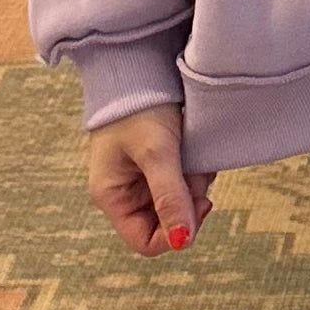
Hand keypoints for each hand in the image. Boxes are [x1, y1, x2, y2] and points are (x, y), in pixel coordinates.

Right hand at [86, 103, 214, 254]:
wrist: (138, 66)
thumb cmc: (138, 107)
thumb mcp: (157, 152)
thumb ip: (170, 196)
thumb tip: (183, 242)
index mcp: (112, 196)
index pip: (144, 242)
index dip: (174, 235)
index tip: (197, 206)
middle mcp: (125, 193)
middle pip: (165, 223)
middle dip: (187, 204)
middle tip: (197, 176)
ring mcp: (141, 180)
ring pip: (178, 203)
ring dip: (193, 186)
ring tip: (194, 157)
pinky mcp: (157, 166)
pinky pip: (181, 183)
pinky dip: (194, 172)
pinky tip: (195, 151)